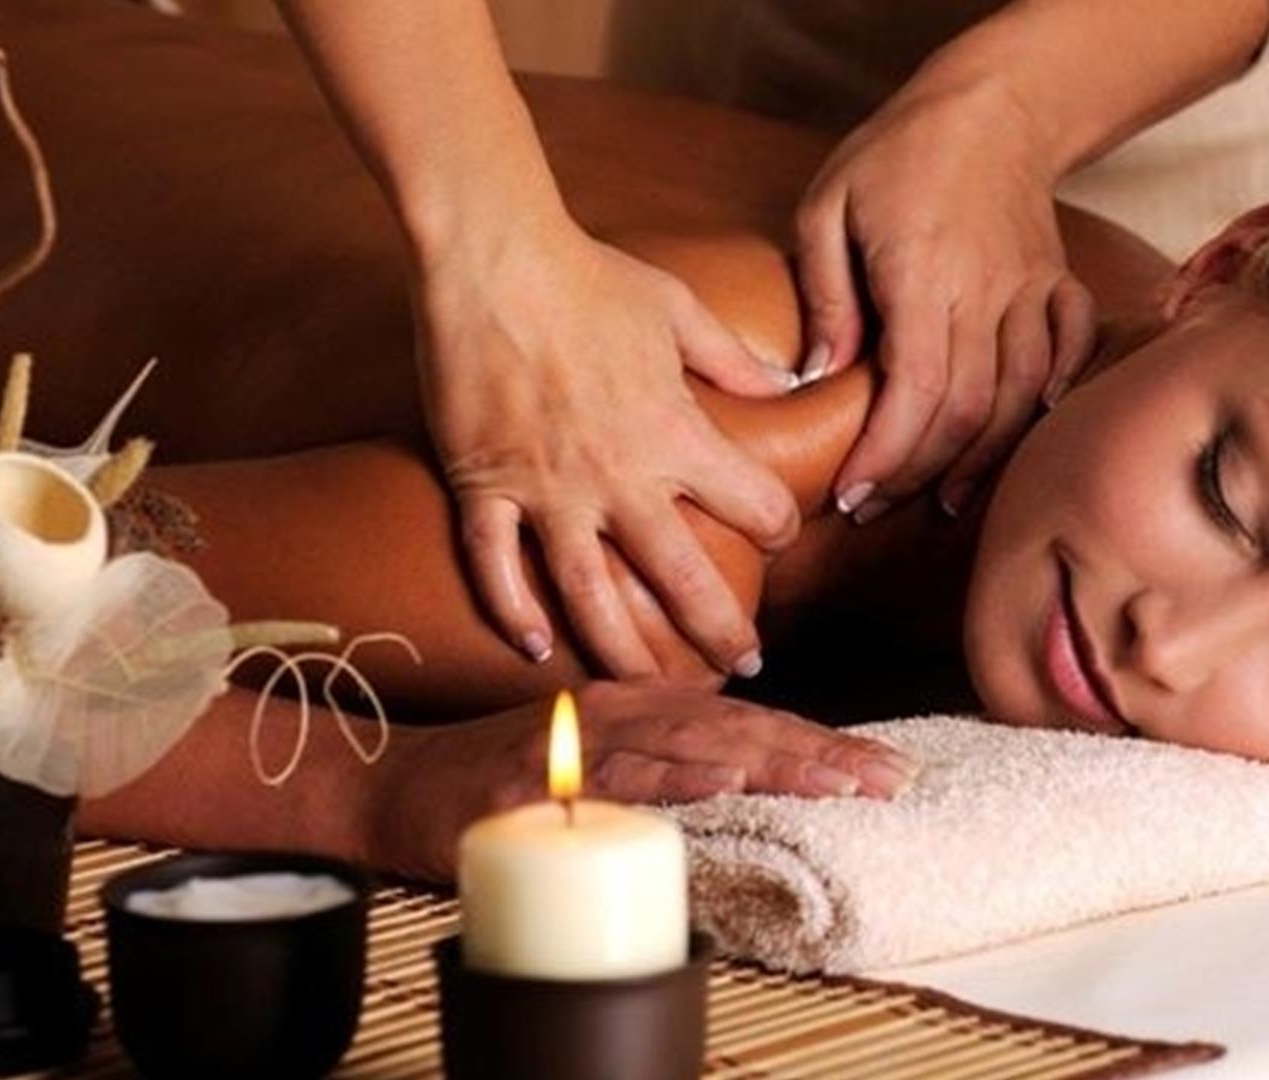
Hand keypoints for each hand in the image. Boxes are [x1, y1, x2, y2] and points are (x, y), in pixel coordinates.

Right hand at [373, 680, 918, 878]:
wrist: (394, 786)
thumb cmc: (498, 782)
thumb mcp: (596, 766)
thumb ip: (662, 769)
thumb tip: (738, 788)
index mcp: (643, 705)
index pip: (750, 724)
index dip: (821, 743)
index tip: (886, 769)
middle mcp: (622, 708)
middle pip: (740, 728)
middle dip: (821, 753)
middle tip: (891, 779)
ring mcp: (581, 737)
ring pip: (694, 743)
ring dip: (772, 760)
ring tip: (838, 780)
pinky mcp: (541, 773)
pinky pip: (617, 773)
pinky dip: (675, 775)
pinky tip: (725, 781)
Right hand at [418, 219, 802, 678]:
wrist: (493, 255)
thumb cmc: (589, 274)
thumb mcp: (679, 310)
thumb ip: (735, 360)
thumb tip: (786, 383)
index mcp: (674, 432)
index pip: (752, 503)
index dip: (777, 524)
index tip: (780, 535)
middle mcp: (616, 476)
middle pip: (681, 579)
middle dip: (719, 630)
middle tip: (742, 665)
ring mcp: (545, 489)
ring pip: (590, 597)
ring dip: (625, 652)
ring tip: (652, 689)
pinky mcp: (482, 486)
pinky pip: (496, 567)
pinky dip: (513, 613)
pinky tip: (535, 650)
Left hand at [793, 75, 1096, 519]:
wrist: (994, 104)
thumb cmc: (898, 154)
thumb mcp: (828, 206)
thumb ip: (824, 293)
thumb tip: (819, 374)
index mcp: (923, 274)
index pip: (915, 389)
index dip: (886, 454)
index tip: (853, 494)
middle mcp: (986, 291)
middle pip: (967, 409)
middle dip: (919, 472)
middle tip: (878, 505)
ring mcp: (1032, 289)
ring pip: (1021, 396)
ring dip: (983, 457)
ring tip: (942, 499)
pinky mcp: (1059, 284)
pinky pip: (1071, 353)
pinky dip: (1053, 399)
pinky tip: (1024, 434)